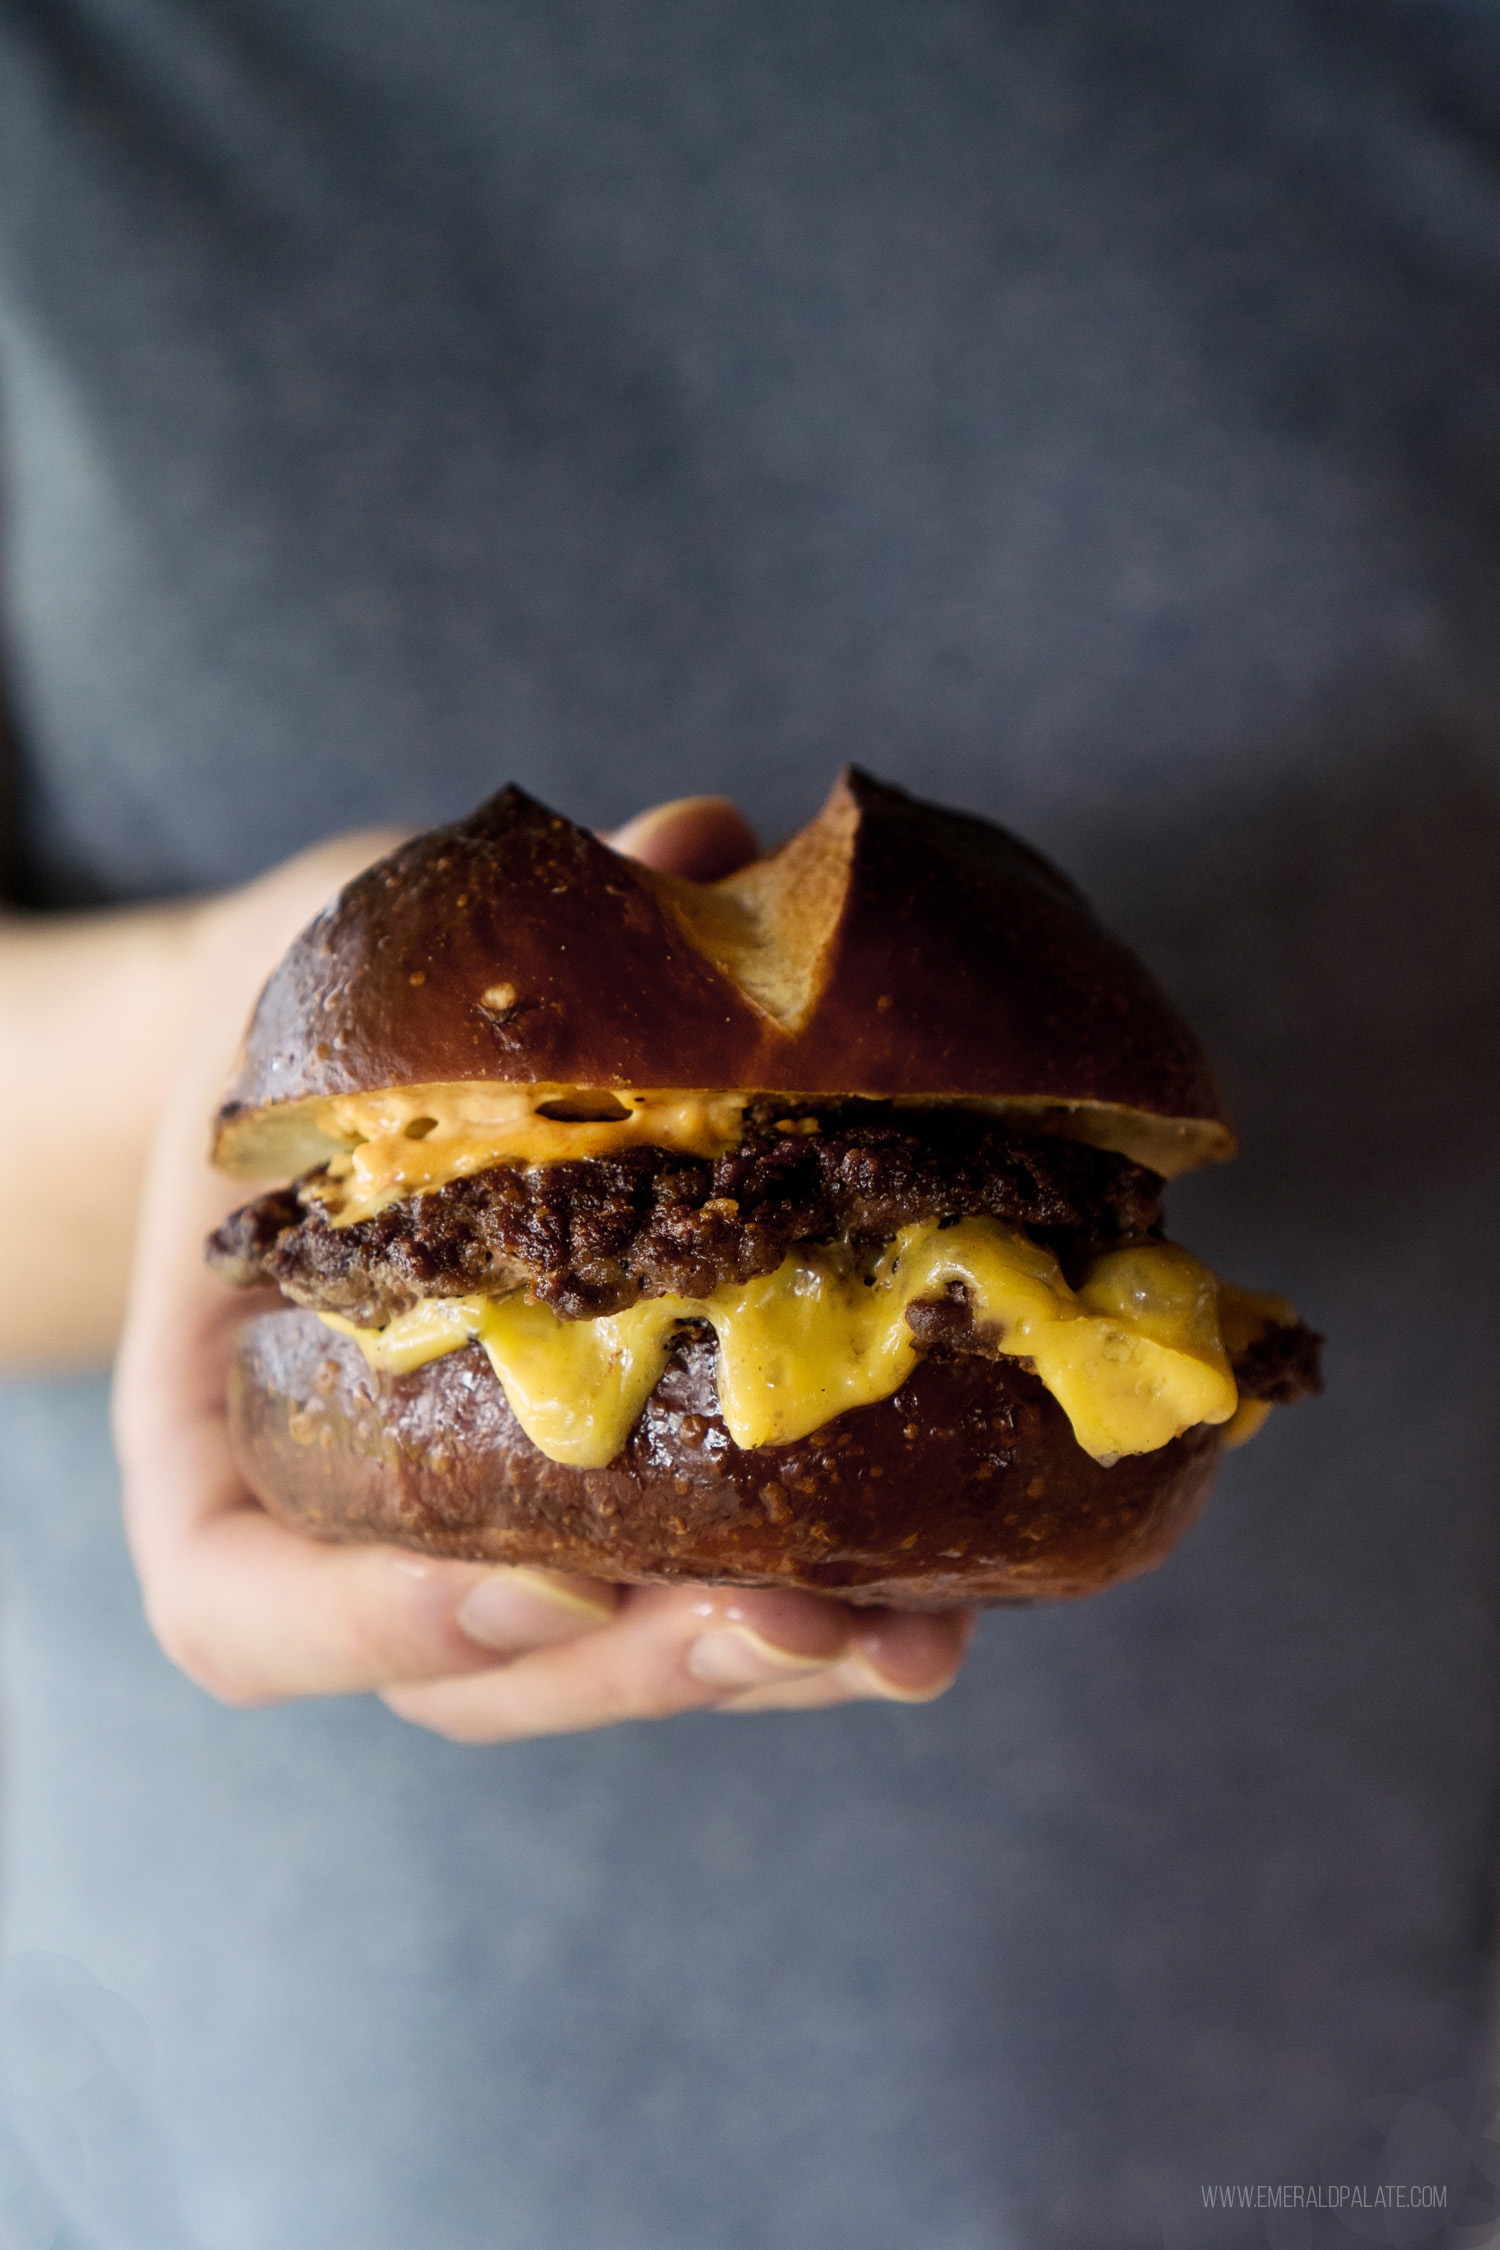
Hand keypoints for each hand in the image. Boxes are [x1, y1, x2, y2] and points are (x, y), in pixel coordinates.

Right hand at [113, 797, 974, 1741]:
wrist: (340, 1083)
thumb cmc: (306, 1039)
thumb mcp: (330, 974)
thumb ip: (476, 947)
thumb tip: (696, 842)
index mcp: (222, 1434)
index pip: (247, 1616)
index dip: (393, 1623)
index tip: (557, 1580)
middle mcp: (352, 1524)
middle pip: (474, 1679)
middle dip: (648, 1669)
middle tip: (799, 1620)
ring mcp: (483, 1539)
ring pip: (605, 1674)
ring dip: (763, 1670)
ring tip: (912, 1639)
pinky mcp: (603, 1518)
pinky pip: (688, 1603)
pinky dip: (814, 1605)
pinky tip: (948, 1583)